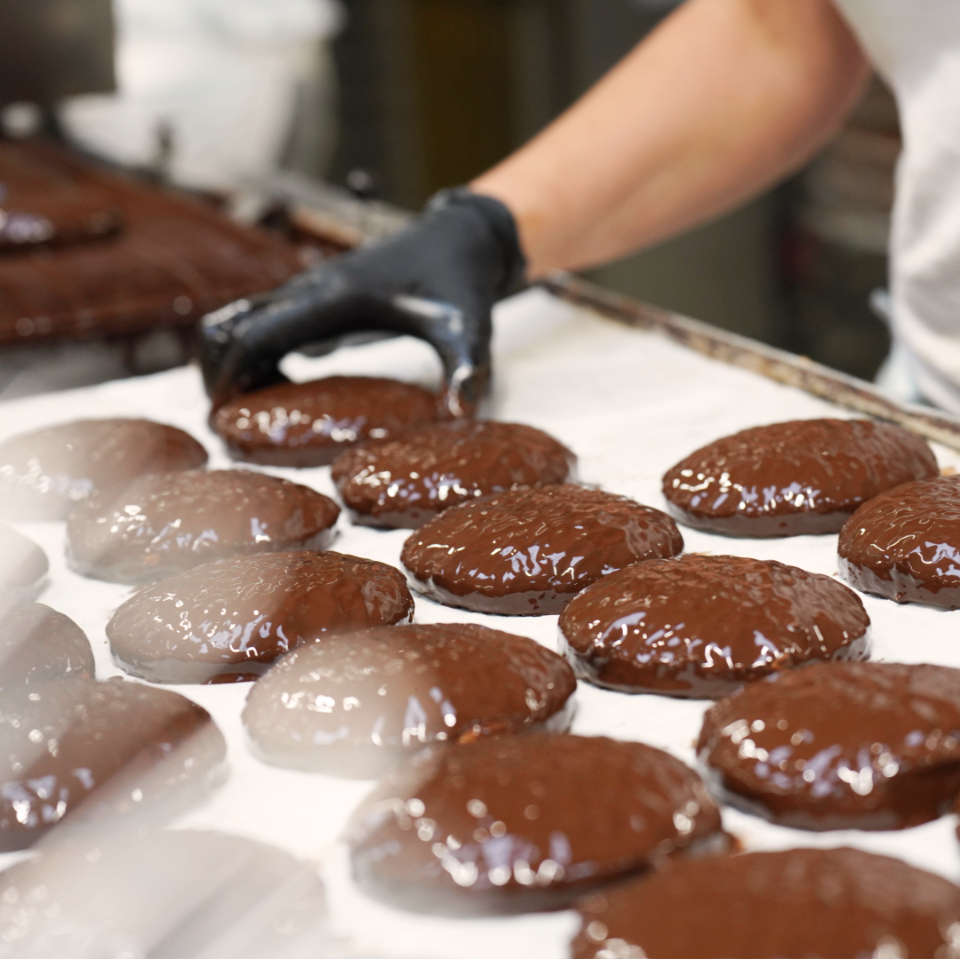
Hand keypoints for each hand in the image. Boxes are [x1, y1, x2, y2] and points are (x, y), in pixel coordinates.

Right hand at [199, 189, 525, 416]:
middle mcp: (314, 288)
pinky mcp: (323, 293)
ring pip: (247, 316)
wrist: (463, 236)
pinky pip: (271, 318)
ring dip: (232, 355)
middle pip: (236, 322)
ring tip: (239, 404)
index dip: (230, 371)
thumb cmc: (462, 280)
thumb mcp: (468, 329)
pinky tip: (277, 383)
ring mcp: (315, 287)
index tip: (216, 410)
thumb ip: (466, 370)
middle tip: (218, 414)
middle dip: (217, 367)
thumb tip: (463, 414)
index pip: (258, 333)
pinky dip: (256, 348)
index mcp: (337, 297)